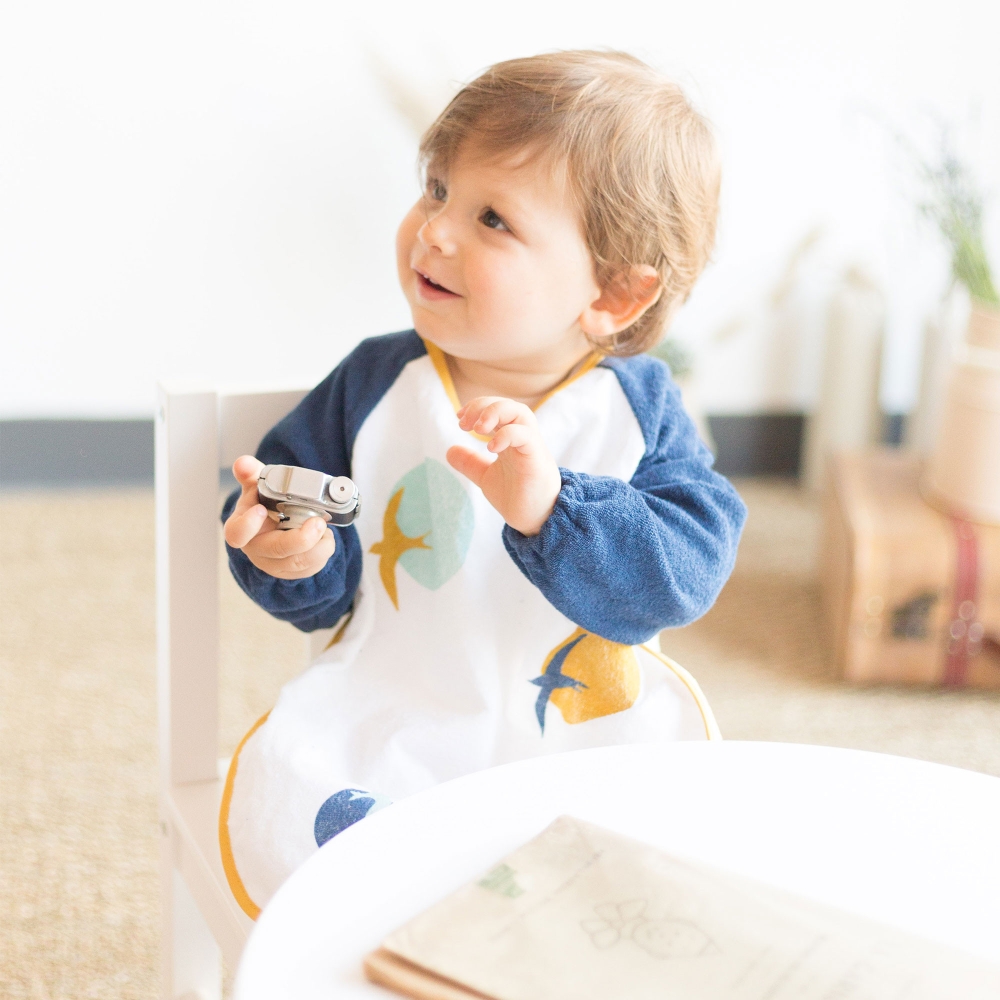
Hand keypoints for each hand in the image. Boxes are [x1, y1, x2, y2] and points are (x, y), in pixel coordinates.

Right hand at [223, 455, 335, 578]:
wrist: (279, 526)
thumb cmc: (265, 506)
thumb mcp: (257, 487)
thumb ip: (251, 474)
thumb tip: (243, 462)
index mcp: (241, 528)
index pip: (236, 533)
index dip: (248, 525)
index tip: (261, 509)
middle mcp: (256, 549)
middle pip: (276, 550)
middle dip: (300, 538)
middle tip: (318, 522)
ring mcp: (274, 564)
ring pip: (297, 562)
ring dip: (317, 544)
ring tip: (324, 526)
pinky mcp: (292, 572)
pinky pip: (311, 567)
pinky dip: (324, 550)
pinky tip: (324, 537)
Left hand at [446, 397, 561, 535]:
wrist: (535, 521)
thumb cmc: (516, 497)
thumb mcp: (486, 477)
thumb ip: (471, 463)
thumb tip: (449, 450)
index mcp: (511, 438)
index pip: (498, 407)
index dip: (478, 406)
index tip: (459, 418)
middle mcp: (523, 438)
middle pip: (509, 405)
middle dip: (484, 406)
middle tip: (463, 423)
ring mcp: (531, 447)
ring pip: (521, 413)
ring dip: (495, 412)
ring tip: (477, 428)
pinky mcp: (536, 459)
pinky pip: (526, 436)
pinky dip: (507, 435)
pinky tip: (490, 448)